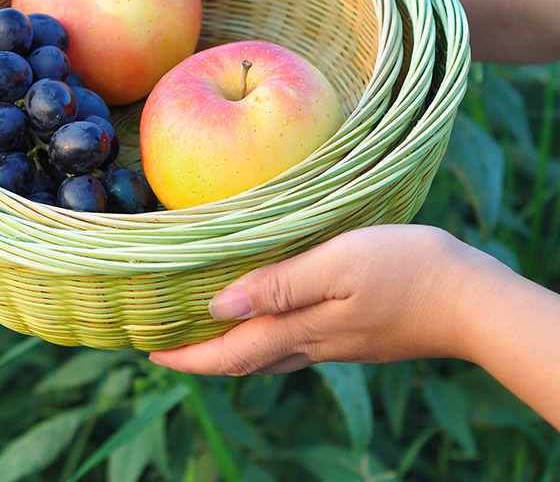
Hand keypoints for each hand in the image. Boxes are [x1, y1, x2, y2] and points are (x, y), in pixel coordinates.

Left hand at [149, 224, 487, 375]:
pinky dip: (265, 334)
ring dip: (232, 345)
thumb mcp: (336, 265)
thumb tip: (218, 307)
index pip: (230, 352)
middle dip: (202, 353)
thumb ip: (278, 287)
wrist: (472, 301)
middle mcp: (313, 342)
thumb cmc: (406, 271)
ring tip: (207, 329)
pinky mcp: (355, 333)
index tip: (150, 349)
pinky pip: (295, 341)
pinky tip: (267, 315)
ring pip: (269, 352)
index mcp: (301, 328)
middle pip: (244, 357)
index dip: (187, 355)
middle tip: (170, 340)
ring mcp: (336, 342)